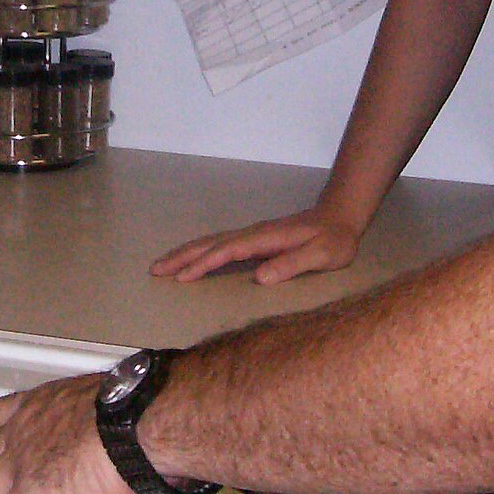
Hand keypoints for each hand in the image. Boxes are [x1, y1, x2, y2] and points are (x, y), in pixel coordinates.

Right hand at [149, 205, 364, 284]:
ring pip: (212, 241)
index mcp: (265, 238)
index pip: (228, 251)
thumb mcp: (322, 255)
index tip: (182, 277)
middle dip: (182, 256)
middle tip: (154, 269)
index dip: (204, 264)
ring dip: (185, 252)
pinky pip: (219, 244)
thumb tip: (260, 277)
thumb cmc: (333, 239)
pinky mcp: (253, 239)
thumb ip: (292, 264)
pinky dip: (199, 251)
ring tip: (162, 264)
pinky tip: (191, 259)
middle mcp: (254, 233)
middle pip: (211, 243)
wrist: (339, 216)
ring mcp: (252, 234)